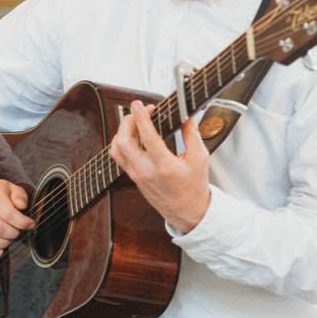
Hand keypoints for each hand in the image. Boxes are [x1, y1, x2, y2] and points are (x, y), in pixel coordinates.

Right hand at [0, 178, 33, 257]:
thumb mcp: (11, 188)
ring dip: (4, 243)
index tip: (30, 224)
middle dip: (13, 233)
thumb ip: (20, 196)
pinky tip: (1, 246)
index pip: (7, 213)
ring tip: (9, 237)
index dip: (22, 222)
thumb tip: (22, 206)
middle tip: (17, 231)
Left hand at [110, 102, 210, 233]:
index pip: (147, 136)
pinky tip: (134, 136)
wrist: (187, 212)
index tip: (139, 104)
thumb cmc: (194, 188)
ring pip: (116, 149)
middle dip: (128, 121)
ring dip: (122, 132)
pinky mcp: (133, 178)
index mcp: (164, 166)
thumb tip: (185, 115)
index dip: (141, 117)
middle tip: (139, 112)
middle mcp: (146, 171)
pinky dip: (122, 143)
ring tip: (135, 123)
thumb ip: (192, 134)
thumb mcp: (200, 158)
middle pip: (123, 141)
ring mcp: (137, 176)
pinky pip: (119, 157)